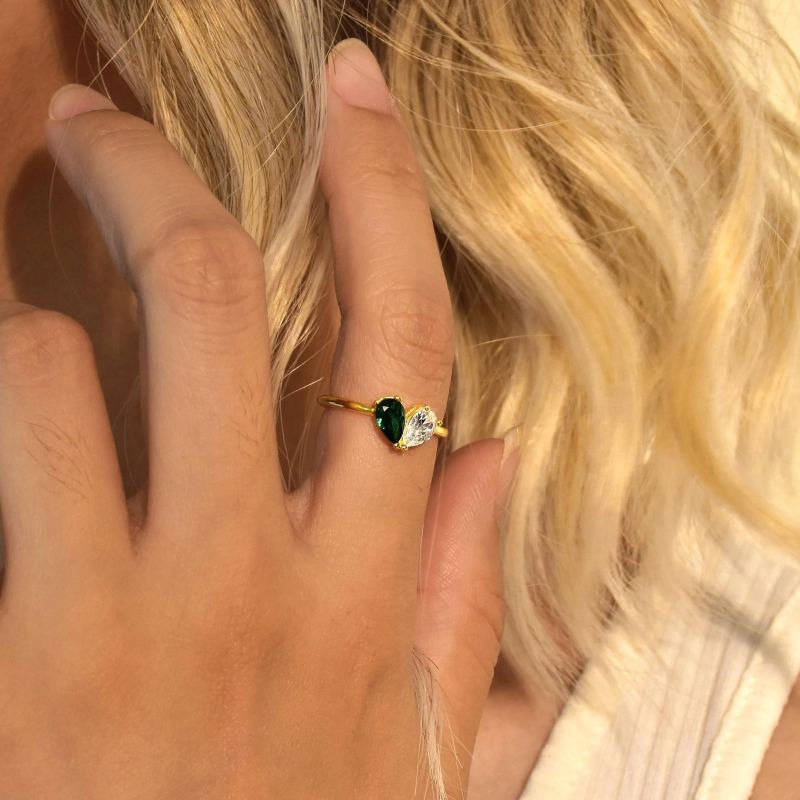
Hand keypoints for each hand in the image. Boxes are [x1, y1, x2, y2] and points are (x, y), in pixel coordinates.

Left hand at [0, 39, 517, 797]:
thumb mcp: (424, 754)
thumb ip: (462, 600)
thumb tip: (493, 459)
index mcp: (364, 598)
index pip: (401, 344)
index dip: (386, 196)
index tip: (355, 93)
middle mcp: (248, 583)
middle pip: (216, 297)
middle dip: (157, 176)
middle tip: (101, 126)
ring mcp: (115, 620)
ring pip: (54, 359)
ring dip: (36, 304)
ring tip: (29, 306)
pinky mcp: (15, 659)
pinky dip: (3, 391)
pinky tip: (18, 397)